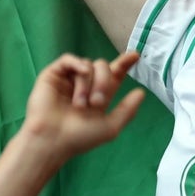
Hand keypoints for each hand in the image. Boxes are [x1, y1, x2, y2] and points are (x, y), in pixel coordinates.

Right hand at [20, 52, 145, 161]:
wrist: (53, 139)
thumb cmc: (79, 138)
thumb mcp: (110, 127)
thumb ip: (127, 110)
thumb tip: (141, 92)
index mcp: (98, 96)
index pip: (114, 75)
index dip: (124, 64)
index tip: (135, 55)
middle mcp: (85, 86)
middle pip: (103, 67)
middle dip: (104, 83)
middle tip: (96, 103)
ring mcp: (69, 79)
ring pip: (88, 65)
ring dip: (88, 84)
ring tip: (79, 104)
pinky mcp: (53, 75)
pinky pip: (69, 59)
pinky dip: (78, 64)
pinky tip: (81, 72)